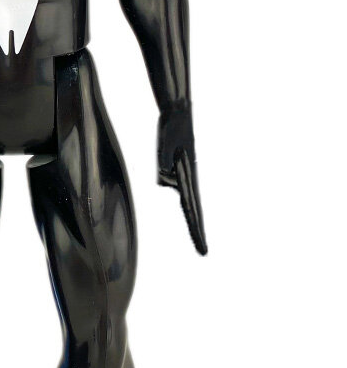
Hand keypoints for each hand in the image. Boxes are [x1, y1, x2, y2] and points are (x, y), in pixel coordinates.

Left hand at [157, 104, 206, 254]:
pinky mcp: (174, 170)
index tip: (203, 249)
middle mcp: (187, 180)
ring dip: (173, 176)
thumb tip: (166, 179)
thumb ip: (164, 166)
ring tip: (174, 152)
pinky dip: (165, 163)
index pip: (192, 210)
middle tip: (203, 251)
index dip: (195, 231)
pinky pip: (165, 174)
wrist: (177, 116)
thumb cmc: (173, 131)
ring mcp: (181, 176)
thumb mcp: (165, 147)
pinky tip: (169, 151)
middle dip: (196, 231)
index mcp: (189, 179)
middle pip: (191, 210)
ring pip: (170, 184)